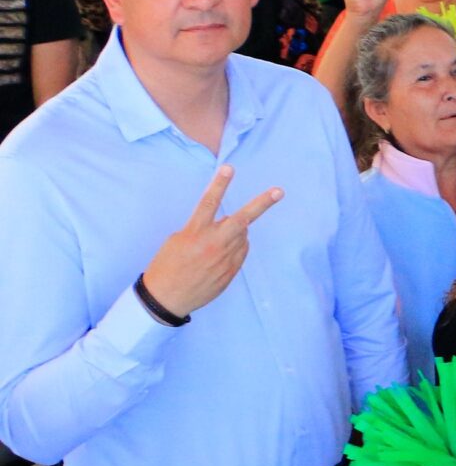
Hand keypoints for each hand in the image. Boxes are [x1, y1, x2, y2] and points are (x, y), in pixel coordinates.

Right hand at [141, 166, 284, 318]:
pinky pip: (241, 251)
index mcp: (195, 232)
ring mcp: (225, 258)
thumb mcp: (178, 240)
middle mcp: (214, 243)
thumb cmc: (167, 265)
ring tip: (214, 244)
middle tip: (279, 191)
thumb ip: (202, 228)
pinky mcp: (232, 270)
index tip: (229, 168)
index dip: (219, 184)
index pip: (208, 203)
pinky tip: (218, 255)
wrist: (167, 297)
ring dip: (235, 232)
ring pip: (242, 235)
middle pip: (243, 219)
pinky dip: (235, 247)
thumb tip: (226, 223)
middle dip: (262, 203)